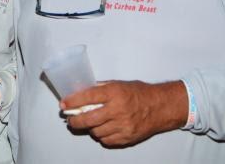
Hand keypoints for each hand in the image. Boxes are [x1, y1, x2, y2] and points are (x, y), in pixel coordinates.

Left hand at [61, 80, 186, 147]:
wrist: (160, 107)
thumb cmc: (139, 93)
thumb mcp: (119, 84)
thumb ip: (101, 89)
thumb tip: (82, 92)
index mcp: (115, 93)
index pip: (87, 97)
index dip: (72, 101)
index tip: (64, 104)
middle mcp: (118, 110)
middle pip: (88, 119)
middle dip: (75, 121)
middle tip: (70, 120)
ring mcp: (123, 126)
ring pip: (96, 132)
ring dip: (90, 128)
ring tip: (90, 123)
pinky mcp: (127, 137)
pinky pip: (107, 140)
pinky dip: (102, 136)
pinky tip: (103, 129)